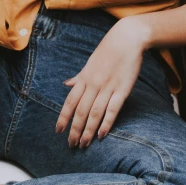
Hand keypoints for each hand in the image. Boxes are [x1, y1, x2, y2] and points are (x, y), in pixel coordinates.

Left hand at [55, 17, 149, 147]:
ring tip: (84, 144)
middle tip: (72, 145)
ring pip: (94, 113)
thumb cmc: (108, 50)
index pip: (70, 101)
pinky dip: (106, 123)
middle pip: (81, 111)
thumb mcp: (90, 63)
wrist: (127, 39)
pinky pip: (112, 109)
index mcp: (84, 78)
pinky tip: (101, 134)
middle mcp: (93, 84)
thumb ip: (79, 77)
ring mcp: (108, 87)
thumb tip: (66, 85)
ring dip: (88, 130)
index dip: (63, 117)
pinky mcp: (122, 90)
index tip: (58, 131)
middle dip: (75, 130)